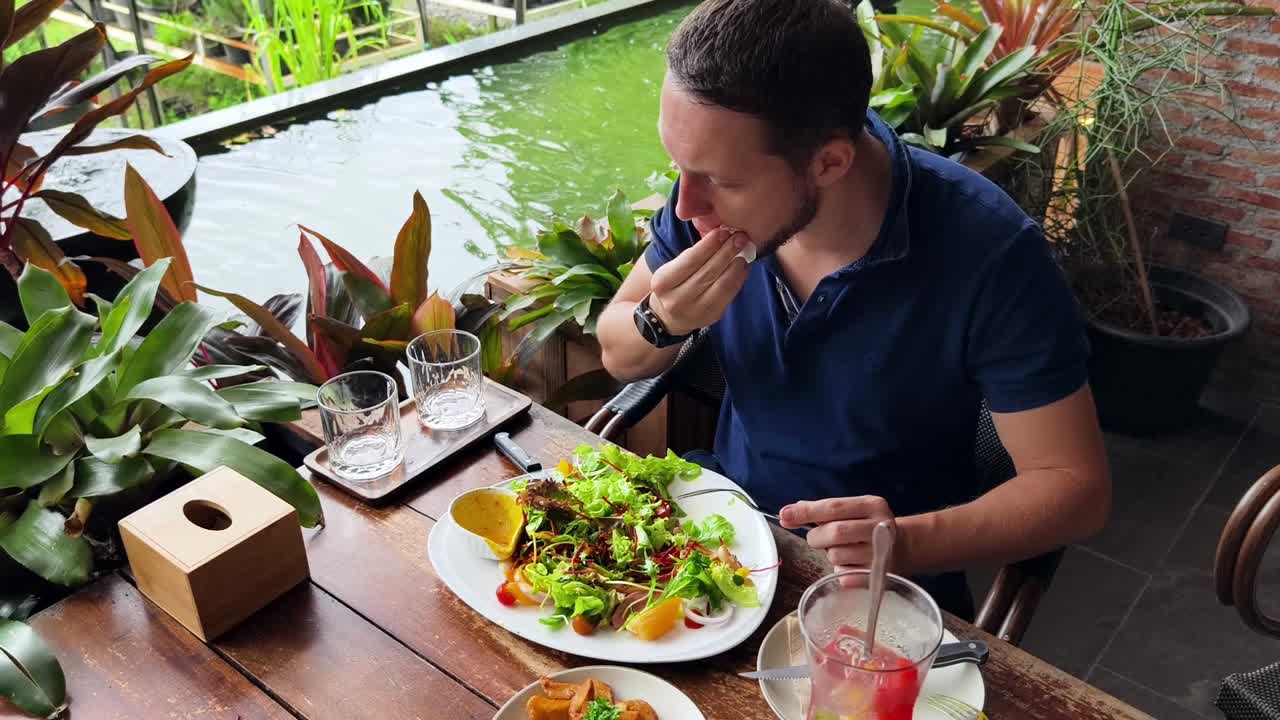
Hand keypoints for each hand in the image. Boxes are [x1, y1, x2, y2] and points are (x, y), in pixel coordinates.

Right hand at [648, 226, 751, 335]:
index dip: (709, 244)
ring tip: (744, 252)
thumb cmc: (673, 285)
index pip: (690, 260)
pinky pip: (729, 295)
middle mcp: (677, 299)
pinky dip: (739, 278)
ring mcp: (695, 311)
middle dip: (727, 252)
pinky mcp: (712, 316)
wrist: (669, 317)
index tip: (723, 231)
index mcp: (663, 282)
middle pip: (708, 272)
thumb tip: (721, 235)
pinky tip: (743, 267)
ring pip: (722, 285)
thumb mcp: (671, 269)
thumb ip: (692, 255)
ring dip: (736, 265)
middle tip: (740, 237)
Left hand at [779, 496, 901, 573]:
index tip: (784, 515)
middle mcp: (880, 527)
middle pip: (835, 532)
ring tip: (843, 551)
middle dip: (817, 537)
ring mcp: (881, 553)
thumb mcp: (851, 511)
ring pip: (837, 556)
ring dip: (830, 555)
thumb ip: (821, 511)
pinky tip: (851, 565)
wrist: (904, 548)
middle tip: (817, 539)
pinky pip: (844, 576)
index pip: (833, 507)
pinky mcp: (878, 577)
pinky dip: (840, 571)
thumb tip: (787, 513)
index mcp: (872, 505)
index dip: (806, 512)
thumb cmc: (866, 527)